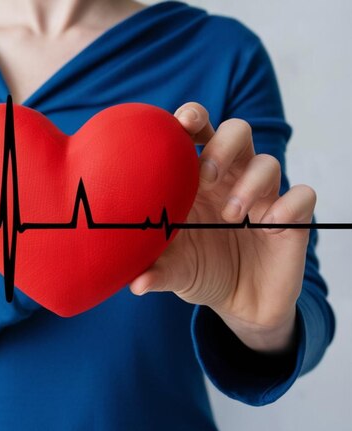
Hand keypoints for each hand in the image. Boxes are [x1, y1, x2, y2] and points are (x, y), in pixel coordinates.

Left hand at [129, 102, 315, 354]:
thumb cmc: (200, 271)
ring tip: (231, 215)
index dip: (192, 118)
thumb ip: (156, 271)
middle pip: (237, 132)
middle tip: (206, 176)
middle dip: (222, 144)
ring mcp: (263, 197)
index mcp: (198, 180)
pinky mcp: (292, 218)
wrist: (239, 304)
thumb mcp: (174, 272)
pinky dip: (289, 204)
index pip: (198, 133)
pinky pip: (303, 195)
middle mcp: (232, 179)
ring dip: (250, 183)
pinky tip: (270, 225)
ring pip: (268, 162)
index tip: (182, 123)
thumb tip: (136, 284)